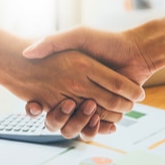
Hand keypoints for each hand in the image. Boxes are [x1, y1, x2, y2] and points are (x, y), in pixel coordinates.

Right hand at [22, 27, 155, 134]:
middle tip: (69, 104)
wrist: (137, 51)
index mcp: (64, 80)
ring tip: (89, 110)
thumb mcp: (77, 35)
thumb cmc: (105, 41)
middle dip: (60, 117)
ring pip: (74, 128)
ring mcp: (90, 106)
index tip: (35, 104)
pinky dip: (97, 129)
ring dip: (79, 124)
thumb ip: (52, 42)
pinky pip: (95, 128)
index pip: (41, 101)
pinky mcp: (106, 113)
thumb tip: (28, 53)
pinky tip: (100, 121)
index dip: (35, 107)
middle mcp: (75, 95)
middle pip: (57, 120)